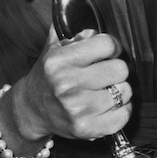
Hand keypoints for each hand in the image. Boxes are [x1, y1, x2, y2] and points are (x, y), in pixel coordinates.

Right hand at [15, 26, 131, 140]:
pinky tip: (108, 105)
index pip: (107, 44)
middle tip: (105, 72)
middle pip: (120, 68)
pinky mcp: (87, 128)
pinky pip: (124, 115)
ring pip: (125, 91)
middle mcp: (67, 84)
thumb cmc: (46, 78)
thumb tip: (94, 29)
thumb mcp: (51, 50)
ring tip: (104, 90)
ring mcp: (78, 109)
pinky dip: (122, 110)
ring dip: (119, 90)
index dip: (111, 46)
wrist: (31, 110)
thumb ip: (70, 34)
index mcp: (59, 61)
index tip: (107, 51)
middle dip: (115, 68)